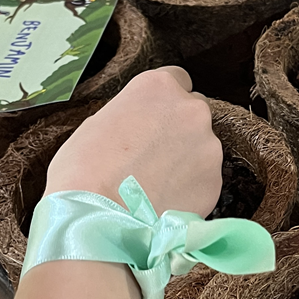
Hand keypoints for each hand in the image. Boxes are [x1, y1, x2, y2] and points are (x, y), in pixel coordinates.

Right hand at [44, 68, 222, 217]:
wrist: (97, 218)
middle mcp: (190, 109)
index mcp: (159, 86)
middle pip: (193, 112)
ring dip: (186, 160)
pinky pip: (205, 179)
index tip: (153, 120)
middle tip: (153, 156)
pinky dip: (191, 188)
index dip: (163, 103)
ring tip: (156, 184)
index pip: (177, 80)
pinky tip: (165, 199)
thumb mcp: (98, 123)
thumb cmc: (83, 171)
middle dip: (178, 130)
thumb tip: (139, 126)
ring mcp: (208, 145)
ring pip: (201, 147)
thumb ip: (132, 115)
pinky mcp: (215, 180)